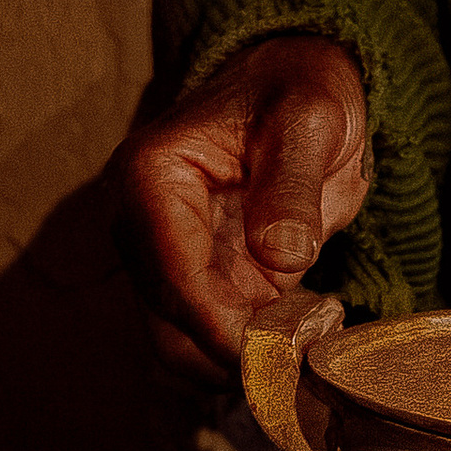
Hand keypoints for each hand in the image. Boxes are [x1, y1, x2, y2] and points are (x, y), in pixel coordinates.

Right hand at [113, 34, 372, 384]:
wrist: (298, 85)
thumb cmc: (299, 89)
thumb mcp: (309, 118)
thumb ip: (291, 184)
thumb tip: (280, 255)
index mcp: (151, 175)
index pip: (172, 274)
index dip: (219, 325)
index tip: (274, 355)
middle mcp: (142, 223)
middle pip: (166, 324)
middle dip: (229, 356)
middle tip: (301, 365)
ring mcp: (167, 256)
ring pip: (182, 342)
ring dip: (239, 362)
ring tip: (308, 350)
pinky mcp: (198, 277)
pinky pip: (210, 335)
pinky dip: (252, 351)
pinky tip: (303, 335)